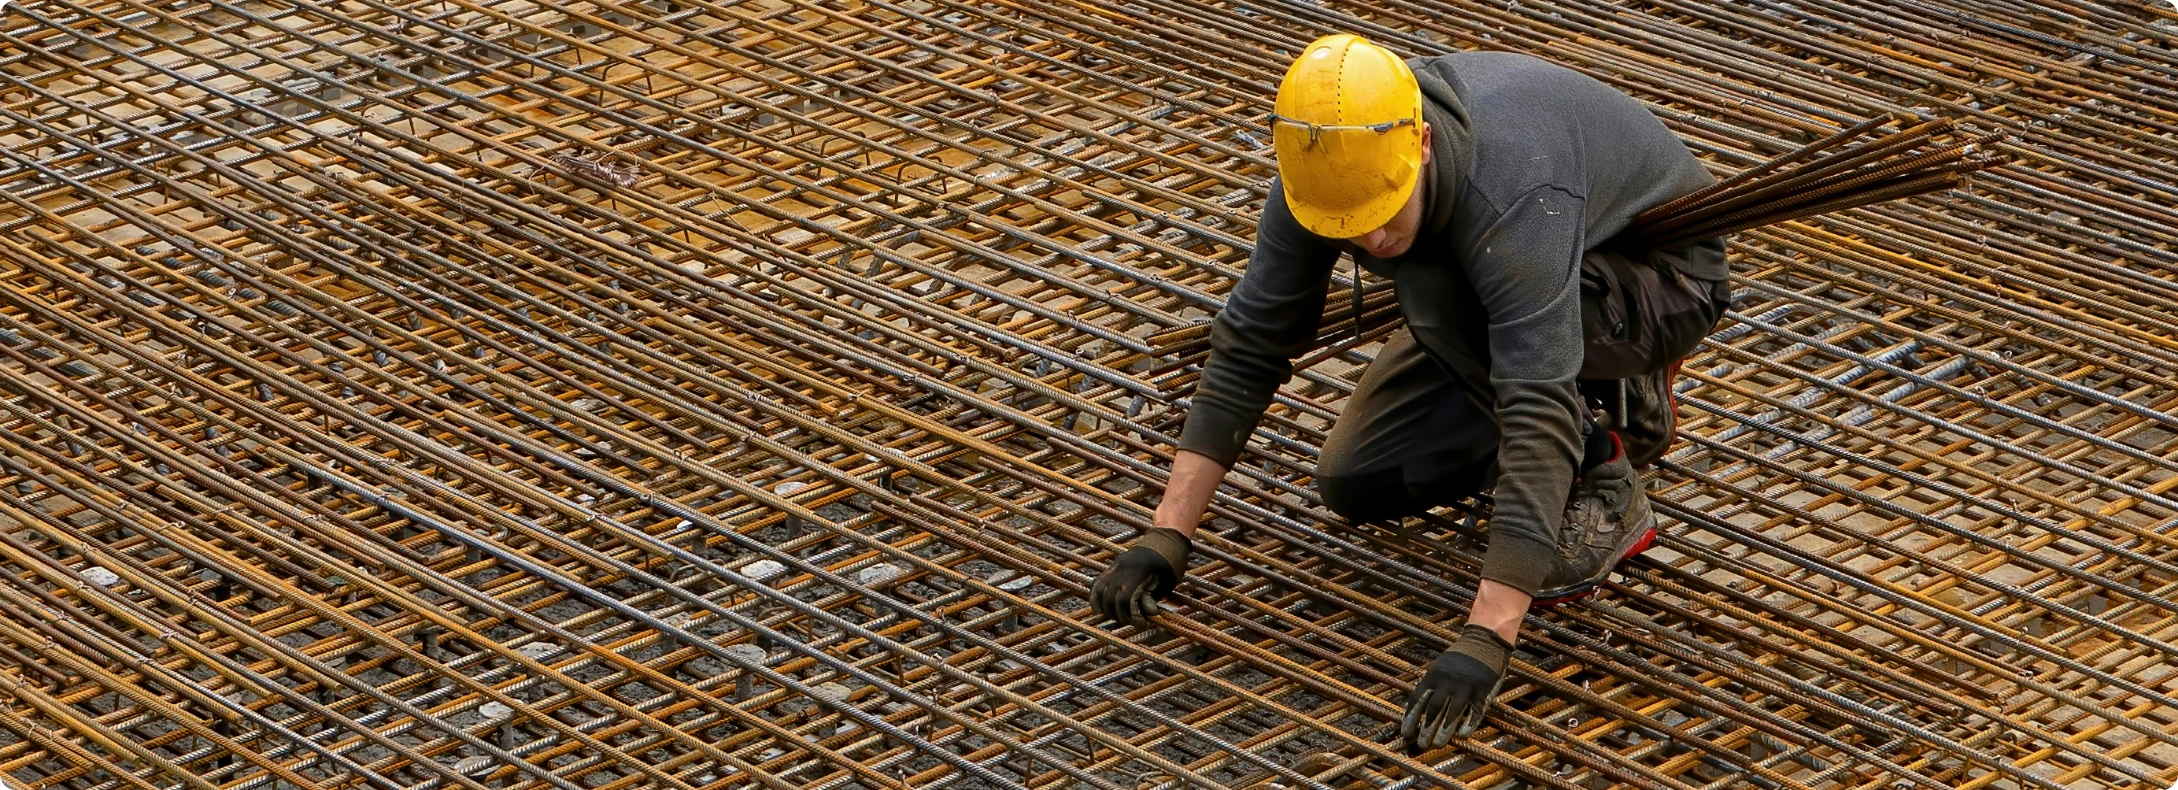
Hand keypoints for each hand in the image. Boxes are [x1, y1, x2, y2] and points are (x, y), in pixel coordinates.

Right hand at [1088, 528, 1191, 627]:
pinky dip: (1096, 597)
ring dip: (1106, 608)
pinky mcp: (1113, 566)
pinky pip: (1098, 582)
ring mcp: (1116, 565)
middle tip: (1130, 621)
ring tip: (1117, 616)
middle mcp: (1123, 566)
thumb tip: (1148, 613)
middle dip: (1118, 614)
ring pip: (1100, 591)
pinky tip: (1099, 608)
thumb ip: (1154, 596)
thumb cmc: (1172, 562)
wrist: (1167, 538)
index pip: (1124, 599)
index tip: (1141, 624)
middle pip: (1110, 598)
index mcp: (1138, 570)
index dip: (1130, 615)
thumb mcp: (1167, 580)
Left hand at [1399, 624, 1511, 749]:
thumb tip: (1417, 706)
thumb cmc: (1459, 658)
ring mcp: (1465, 686)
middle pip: (1433, 709)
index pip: (1417, 700)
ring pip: (1452, 713)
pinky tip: (1462, 736)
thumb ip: (1430, 684)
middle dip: (1426, 728)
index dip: (1411, 718)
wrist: (1484, 642)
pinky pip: (1474, 711)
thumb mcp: (1439, 666)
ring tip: (1437, 745)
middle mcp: (1447, 682)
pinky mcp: (1483, 690)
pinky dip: (1468, 724)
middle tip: (1421, 745)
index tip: (1406, 733)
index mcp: (1433, 676)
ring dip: (1444, 731)